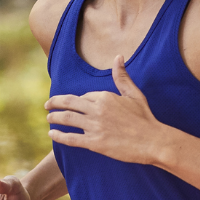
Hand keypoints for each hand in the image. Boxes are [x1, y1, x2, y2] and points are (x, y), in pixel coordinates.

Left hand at [46, 56, 168, 164]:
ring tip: (49, 118)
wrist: (152, 140)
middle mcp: (97, 109)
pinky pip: (71, 138)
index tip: (74, 104)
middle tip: (47, 105)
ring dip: (54, 118)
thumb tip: (118, 57)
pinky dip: (59, 135)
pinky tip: (52, 134)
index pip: (85, 96)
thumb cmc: (145, 117)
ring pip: (67, 119)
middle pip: (69, 104)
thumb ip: (122, 77)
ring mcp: (95, 126)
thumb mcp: (134, 94)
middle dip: (55, 103)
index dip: (79, 101)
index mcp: (106, 96)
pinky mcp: (94, 142)